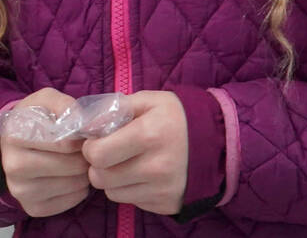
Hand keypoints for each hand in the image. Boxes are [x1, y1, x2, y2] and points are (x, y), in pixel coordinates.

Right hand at [0, 88, 92, 216]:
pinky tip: (69, 176)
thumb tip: (86, 123)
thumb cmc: (35, 119)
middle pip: (72, 166)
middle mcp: (13, 165)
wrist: (14, 143)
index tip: (83, 133)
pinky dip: (79, 189)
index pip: (65, 143)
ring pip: (75, 184)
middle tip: (83, 148)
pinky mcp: (32, 208)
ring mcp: (21, 190)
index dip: (82, 137)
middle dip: (84, 156)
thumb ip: (65, 104)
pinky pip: (72, 201)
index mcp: (15, 135)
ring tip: (75, 160)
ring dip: (83, 172)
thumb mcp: (45, 100)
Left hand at [82, 90, 188, 215]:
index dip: (90, 147)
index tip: (97, 141)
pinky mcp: (168, 205)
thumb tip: (87, 124)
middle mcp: (156, 168)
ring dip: (113, 180)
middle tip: (108, 154)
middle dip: (98, 165)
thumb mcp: (150, 101)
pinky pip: (133, 202)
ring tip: (126, 164)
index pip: (97, 155)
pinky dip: (131, 189)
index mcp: (148, 136)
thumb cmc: (179, 118)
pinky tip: (144, 175)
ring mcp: (163, 190)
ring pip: (113, 194)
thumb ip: (116, 108)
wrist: (219, 143)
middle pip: (101, 178)